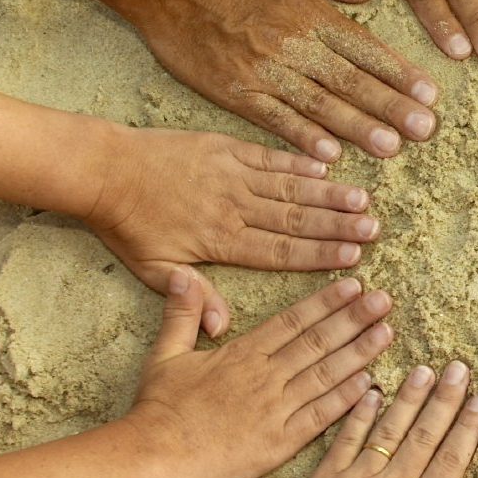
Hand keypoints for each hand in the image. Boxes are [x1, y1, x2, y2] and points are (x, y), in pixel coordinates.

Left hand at [86, 127, 380, 334]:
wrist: (103, 170)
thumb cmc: (126, 226)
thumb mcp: (152, 270)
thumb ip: (192, 297)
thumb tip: (223, 328)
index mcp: (220, 241)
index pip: (279, 252)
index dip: (318, 256)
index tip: (353, 259)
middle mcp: (233, 207)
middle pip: (294, 220)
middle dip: (337, 226)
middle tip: (373, 230)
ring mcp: (231, 175)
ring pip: (288, 188)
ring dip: (327, 195)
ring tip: (362, 200)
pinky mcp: (224, 148)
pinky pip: (269, 156)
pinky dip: (298, 162)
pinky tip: (326, 167)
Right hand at [126, 272, 392, 477]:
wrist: (155, 458)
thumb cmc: (158, 409)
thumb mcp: (165, 354)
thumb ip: (182, 313)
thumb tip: (182, 274)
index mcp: (242, 353)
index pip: (292, 321)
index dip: (325, 302)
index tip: (353, 285)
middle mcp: (265, 376)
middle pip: (317, 341)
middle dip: (354, 318)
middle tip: (385, 300)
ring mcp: (275, 409)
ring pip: (325, 374)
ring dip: (359, 352)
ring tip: (387, 332)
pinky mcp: (280, 442)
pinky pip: (320, 416)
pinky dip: (345, 399)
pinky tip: (369, 384)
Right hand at [131, 0, 438, 162]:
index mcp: (310, 11)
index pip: (365, 47)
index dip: (399, 73)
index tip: (429, 95)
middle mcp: (292, 43)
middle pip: (351, 80)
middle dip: (391, 106)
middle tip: (425, 129)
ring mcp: (263, 70)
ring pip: (319, 103)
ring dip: (356, 127)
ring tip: (390, 147)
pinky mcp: (234, 90)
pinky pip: (274, 118)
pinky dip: (302, 137)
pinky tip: (328, 155)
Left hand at [263, 360, 477, 477]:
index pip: (452, 461)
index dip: (469, 428)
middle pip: (427, 436)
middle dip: (446, 400)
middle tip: (460, 370)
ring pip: (391, 429)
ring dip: (411, 397)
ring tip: (426, 370)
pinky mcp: (328, 477)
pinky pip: (349, 437)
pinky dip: (361, 412)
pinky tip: (373, 390)